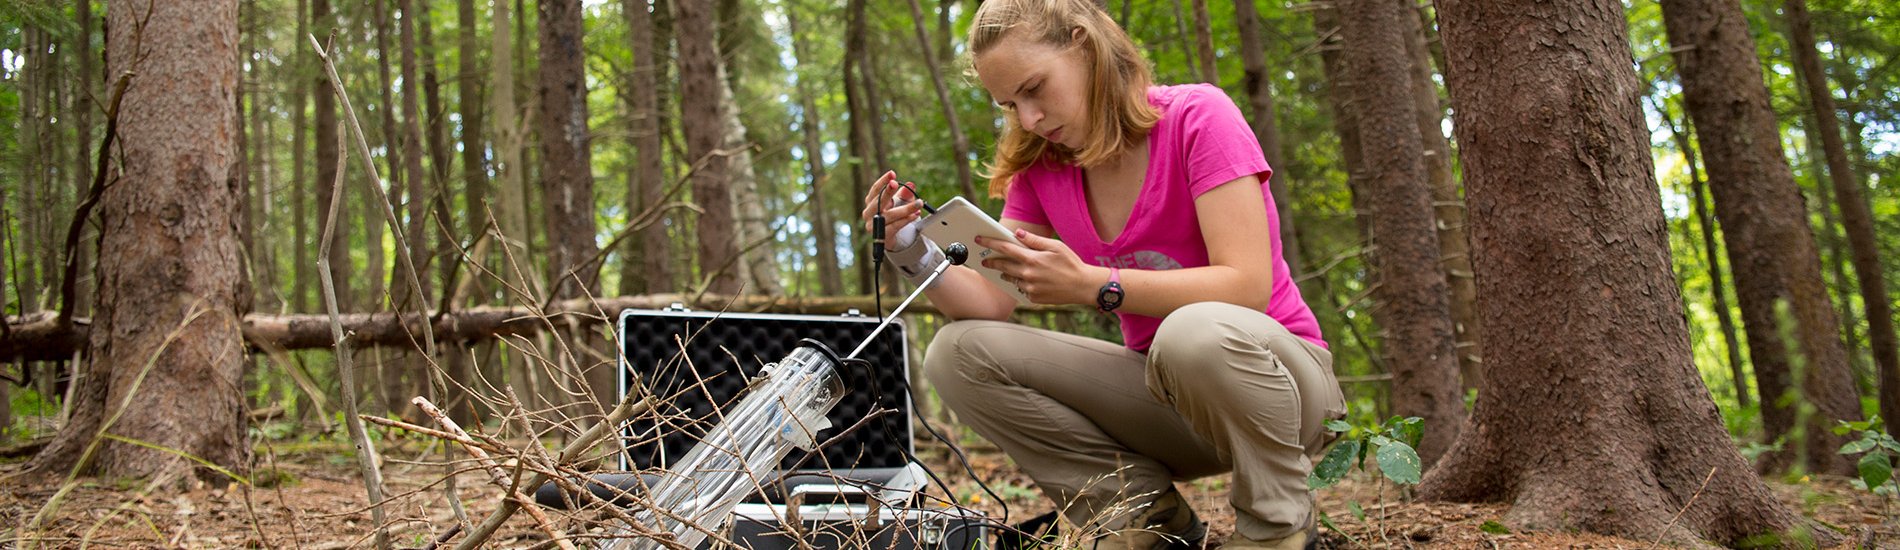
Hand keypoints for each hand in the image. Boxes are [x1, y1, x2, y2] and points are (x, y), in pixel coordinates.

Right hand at [859, 170, 926, 250]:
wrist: (894, 237)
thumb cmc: (895, 216)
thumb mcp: (901, 203)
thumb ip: (905, 194)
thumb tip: (911, 184)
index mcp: (871, 201)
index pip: (875, 189)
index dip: (883, 181)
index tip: (892, 173)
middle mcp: (869, 213)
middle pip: (878, 201)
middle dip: (887, 192)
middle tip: (896, 183)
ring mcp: (873, 225)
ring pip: (889, 215)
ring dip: (905, 209)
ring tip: (918, 203)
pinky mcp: (881, 236)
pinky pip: (894, 226)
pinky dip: (906, 220)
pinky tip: (914, 215)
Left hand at [978, 229, 1103, 305]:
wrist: (1083, 286)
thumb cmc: (1071, 263)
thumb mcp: (1055, 246)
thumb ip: (1034, 240)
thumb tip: (1016, 233)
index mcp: (1032, 259)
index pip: (1004, 248)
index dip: (990, 243)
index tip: (979, 239)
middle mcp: (1027, 274)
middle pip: (1003, 266)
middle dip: (992, 262)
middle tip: (984, 260)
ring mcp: (1029, 288)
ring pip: (1011, 279)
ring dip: (1005, 274)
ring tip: (1004, 270)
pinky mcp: (1033, 298)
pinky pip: (1022, 289)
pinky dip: (1021, 283)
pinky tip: (1026, 280)